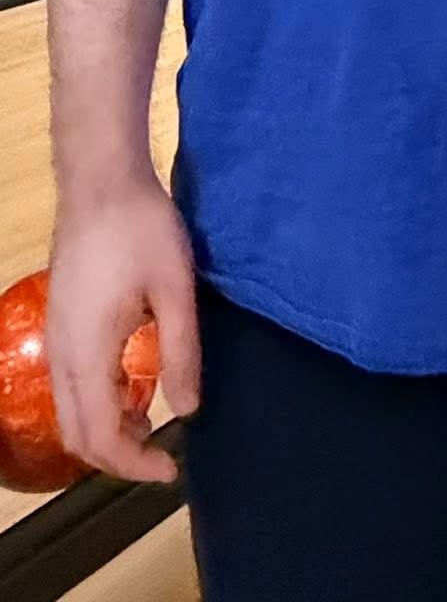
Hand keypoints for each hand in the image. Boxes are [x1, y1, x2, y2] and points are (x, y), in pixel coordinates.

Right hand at [48, 179, 200, 484]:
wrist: (101, 178)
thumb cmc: (143, 229)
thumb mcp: (176, 289)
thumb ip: (182, 352)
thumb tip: (189, 409)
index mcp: (88, 354)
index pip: (102, 438)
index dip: (135, 464)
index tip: (173, 469)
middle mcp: (61, 354)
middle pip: (77, 434)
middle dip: (118, 455)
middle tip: (162, 453)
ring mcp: (55, 336)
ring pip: (69, 409)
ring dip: (106, 428)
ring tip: (152, 421)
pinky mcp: (60, 319)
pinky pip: (69, 383)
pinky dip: (97, 401)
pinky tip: (132, 383)